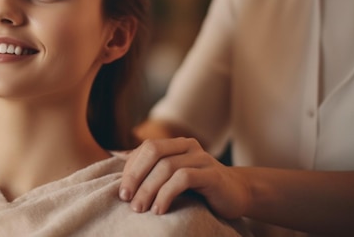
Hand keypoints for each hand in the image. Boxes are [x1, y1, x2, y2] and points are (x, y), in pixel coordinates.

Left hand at [119, 138, 249, 218]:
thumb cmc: (199, 188)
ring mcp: (202, 158)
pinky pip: (183, 178)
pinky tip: (159, 209)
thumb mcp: (172, 177)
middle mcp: (188, 146)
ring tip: (140, 209)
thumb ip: (150, 167)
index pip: (145, 148)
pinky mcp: (212, 175)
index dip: (130, 169)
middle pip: (153, 151)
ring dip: (148, 189)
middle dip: (135, 175)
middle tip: (126, 199)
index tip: (122, 193)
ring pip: (166, 166)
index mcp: (176, 144)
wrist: (237, 194)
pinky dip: (167, 193)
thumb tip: (116, 155)